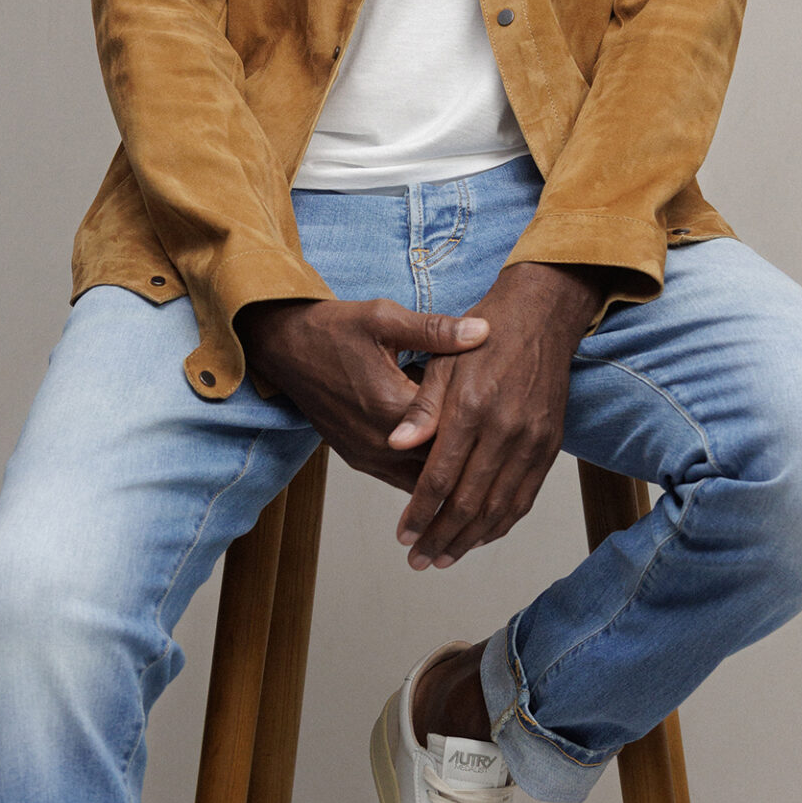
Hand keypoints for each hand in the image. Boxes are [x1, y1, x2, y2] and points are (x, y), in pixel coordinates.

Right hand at [237, 296, 489, 489]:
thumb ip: (436, 330)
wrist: (284, 347)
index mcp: (391, 406)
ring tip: (488, 479)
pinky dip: (426, 479)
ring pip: (421, 484)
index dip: (486, 438)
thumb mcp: (385, 319)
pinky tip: (452, 473)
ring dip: (449, 482)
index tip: (517, 435)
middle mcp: (378, 441)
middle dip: (473, 468)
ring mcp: (365, 454)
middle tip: (513, 466)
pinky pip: (400, 480)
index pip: (451, 436)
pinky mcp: (357, 458)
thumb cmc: (334, 329)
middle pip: (440, 469)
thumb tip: (482, 331)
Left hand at [389, 262, 605, 567]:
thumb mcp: (441, 363)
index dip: (419, 513)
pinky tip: (481, 537)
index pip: (439, 477)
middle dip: (440, 537)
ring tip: (444, 559)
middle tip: (418, 560)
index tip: (402, 536)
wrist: (541, 317)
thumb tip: (395, 445)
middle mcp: (506, 430)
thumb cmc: (482, 338)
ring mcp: (533, 441)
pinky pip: (525, 497)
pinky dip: (501, 523)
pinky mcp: (550, 445)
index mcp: (472, 409)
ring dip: (470, 539)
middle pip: (469, 502)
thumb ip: (420, 409)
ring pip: (499, 508)